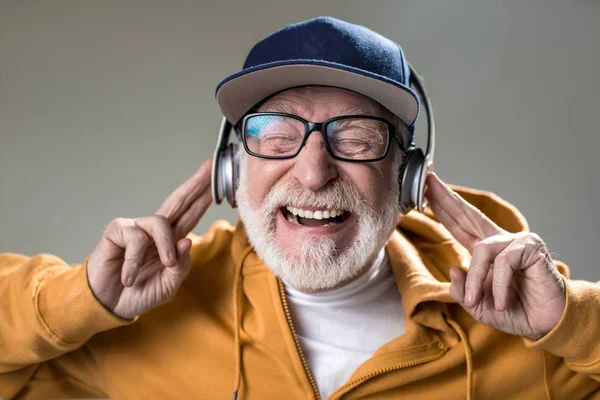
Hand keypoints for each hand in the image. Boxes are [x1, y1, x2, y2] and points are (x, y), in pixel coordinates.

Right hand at [87, 158, 212, 318]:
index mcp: (171, 241)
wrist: (108, 307)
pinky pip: (135, 239)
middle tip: (210, 167)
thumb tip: (187, 241)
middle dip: (195, 184)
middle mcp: (155, 230)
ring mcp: (136, 228)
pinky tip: (129, 277)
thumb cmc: (138, 294)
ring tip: (164, 265)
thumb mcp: (167, 285)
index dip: (203, 198)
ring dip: (165, 246)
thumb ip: (180, 267)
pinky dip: (134, 262)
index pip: (190, 215)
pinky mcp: (117, 231)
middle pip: (178, 201)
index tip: (218, 181)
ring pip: (160, 222)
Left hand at [424, 173, 565, 339]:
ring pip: (482, 250)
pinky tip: (502, 301)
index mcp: (486, 251)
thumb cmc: (515, 312)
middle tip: (429, 182)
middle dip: (447, 198)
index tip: (426, 191)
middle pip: (469, 214)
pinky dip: (498, 285)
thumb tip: (453, 268)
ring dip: (475, 280)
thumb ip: (460, 290)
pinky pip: (503, 263)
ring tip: (473, 301)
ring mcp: (516, 242)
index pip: (460, 224)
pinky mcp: (531, 248)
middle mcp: (500, 241)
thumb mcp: (477, 306)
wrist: (546, 324)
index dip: (444, 209)